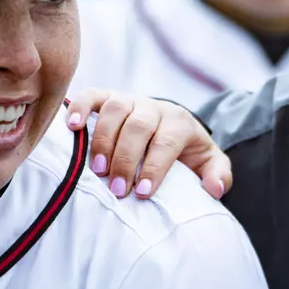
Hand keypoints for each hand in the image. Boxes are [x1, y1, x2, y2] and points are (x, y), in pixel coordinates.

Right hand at [64, 90, 231, 199]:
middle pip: (138, 127)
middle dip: (126, 160)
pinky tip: (71, 126)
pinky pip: (93, 95)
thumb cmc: (187, 150)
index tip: (142, 193)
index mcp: (180, 122)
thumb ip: (218, 174)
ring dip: (102, 140)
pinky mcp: (109, 96)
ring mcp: (130, 100)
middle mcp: (154, 107)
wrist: (172, 124)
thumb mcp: (209, 162)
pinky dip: (79, 106)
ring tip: (96, 169)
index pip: (166, 142)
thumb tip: (215, 189)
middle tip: (117, 189)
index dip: (154, 167)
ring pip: (115, 110)